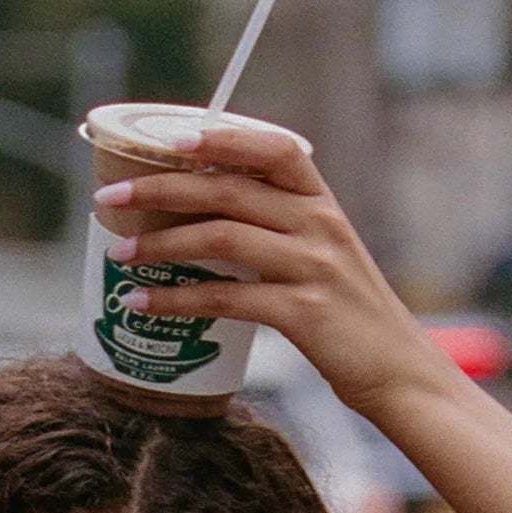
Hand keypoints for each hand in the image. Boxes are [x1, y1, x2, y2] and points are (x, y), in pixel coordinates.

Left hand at [93, 121, 456, 419]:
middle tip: (110, 197)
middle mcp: (319, 225)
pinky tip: (144, 302)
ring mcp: (312, 266)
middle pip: (229, 189)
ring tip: (120, 252)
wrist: (402, 375)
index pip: (273, 148)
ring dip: (161, 242)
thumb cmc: (353, 323)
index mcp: (324, 205)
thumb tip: (212, 226)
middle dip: (161, 188)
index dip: (221, 137)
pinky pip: (226, 295)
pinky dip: (178, 299)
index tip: (170, 139)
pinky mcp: (303, 312)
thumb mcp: (325, 262)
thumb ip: (281, 236)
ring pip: (221, 236)